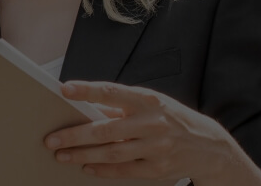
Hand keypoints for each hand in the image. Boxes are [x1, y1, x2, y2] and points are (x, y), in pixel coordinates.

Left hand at [45, 81, 260, 184]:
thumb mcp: (151, 105)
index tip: (65, 89)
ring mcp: (156, 148)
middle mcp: (153, 123)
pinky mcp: (157, 169)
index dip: (87, 90)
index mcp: (149, 100)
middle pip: (106, 130)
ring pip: (112, 153)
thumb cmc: (172, 120)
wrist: (208, 146)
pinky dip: (102, 170)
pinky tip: (86, 167)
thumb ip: (120, 106)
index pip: (112, 92)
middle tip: (52, 138)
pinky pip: (123, 170)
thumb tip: (86, 107)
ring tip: (62, 155)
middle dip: (76, 134)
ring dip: (83, 155)